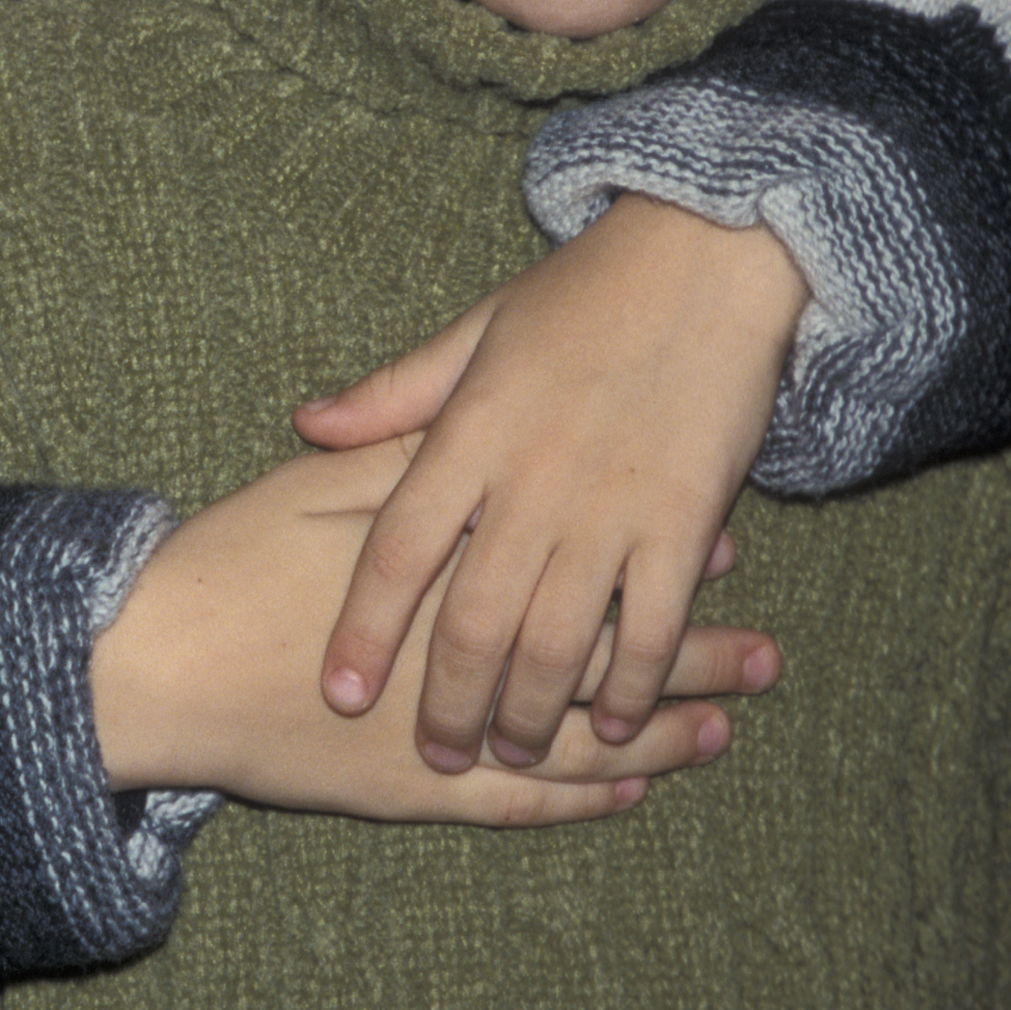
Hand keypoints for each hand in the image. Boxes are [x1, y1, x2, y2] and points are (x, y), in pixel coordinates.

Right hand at [89, 439, 779, 824]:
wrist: (149, 669)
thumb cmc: (226, 564)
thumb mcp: (317, 485)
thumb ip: (400, 451)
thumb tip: (485, 428)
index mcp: (451, 572)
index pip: (575, 560)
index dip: (651, 551)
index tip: (721, 541)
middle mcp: (462, 661)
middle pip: (598, 657)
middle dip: (690, 658)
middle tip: (769, 658)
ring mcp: (439, 736)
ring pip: (574, 742)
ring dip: (656, 738)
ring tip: (727, 731)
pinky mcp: (408, 793)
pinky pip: (517, 807)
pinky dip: (580, 802)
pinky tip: (631, 795)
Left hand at [296, 196, 803, 770]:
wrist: (704, 256)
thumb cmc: (582, 294)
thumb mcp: (474, 331)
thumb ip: (393, 394)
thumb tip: (306, 422)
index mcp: (469, 434)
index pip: (398, 551)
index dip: (364, 630)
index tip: (341, 692)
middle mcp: (531, 481)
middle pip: (473, 620)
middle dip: (450, 703)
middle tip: (436, 753)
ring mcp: (611, 505)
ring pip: (557, 640)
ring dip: (533, 711)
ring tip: (511, 753)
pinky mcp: (687, 520)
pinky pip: (653, 625)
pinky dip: (633, 685)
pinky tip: (617, 725)